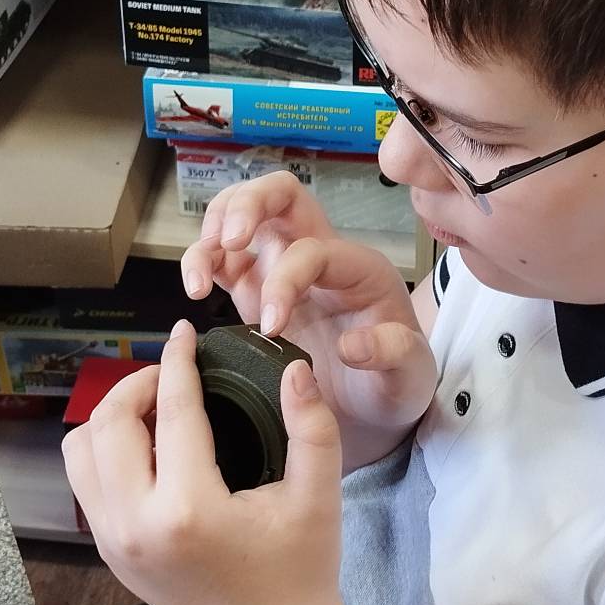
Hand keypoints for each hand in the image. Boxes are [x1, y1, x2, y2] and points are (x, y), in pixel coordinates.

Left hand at [63, 321, 347, 604]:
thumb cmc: (301, 569)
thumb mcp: (318, 494)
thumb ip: (311, 425)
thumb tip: (293, 368)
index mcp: (188, 510)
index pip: (173, 413)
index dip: (178, 362)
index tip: (184, 333)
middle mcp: (136, 527)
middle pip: (107, 424)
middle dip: (138, 385)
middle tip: (174, 374)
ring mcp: (115, 544)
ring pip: (81, 453)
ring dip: (112, 419)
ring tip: (157, 410)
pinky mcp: (110, 555)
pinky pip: (86, 485)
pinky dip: (106, 453)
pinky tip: (150, 448)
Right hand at [181, 172, 435, 468]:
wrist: (375, 411)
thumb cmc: (394, 384)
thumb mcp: (410, 375)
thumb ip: (394, 354)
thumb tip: (352, 345)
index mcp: (357, 268)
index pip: (312, 249)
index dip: (286, 280)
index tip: (272, 329)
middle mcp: (319, 255)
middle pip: (279, 193)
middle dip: (247, 204)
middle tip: (226, 240)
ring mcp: (281, 267)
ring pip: (241, 214)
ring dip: (212, 230)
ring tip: (198, 278)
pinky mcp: (254, 290)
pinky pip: (221, 257)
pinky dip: (200, 261)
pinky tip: (194, 290)